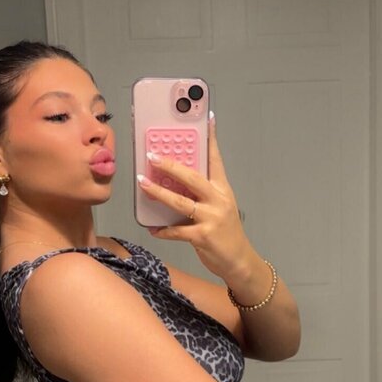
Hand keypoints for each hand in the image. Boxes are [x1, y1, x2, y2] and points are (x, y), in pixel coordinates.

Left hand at [137, 115, 253, 280]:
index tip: (206, 120)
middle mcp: (218, 200)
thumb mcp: (220, 207)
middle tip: (152, 156)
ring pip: (180, 202)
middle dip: (170, 165)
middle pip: (192, 177)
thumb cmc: (226, 232)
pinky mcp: (203, 237)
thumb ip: (202, 193)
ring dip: (158, 193)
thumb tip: (175, 180)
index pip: (215, 159)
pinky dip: (163, 229)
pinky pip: (177, 231)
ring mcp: (211, 218)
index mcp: (222, 190)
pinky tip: (153, 227)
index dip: (210, 139)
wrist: (239, 261)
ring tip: (142, 184)